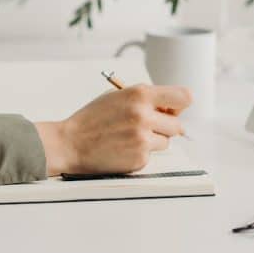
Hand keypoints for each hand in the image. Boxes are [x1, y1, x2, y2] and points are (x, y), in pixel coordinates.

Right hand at [35, 84, 191, 175]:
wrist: (70, 143)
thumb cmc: (92, 119)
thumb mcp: (118, 96)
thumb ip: (145, 98)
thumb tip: (171, 109)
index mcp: (140, 94)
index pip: (183, 97)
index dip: (180, 105)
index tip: (172, 109)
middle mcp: (144, 115)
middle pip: (178, 124)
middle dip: (165, 126)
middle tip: (147, 126)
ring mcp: (143, 138)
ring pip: (166, 141)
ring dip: (154, 140)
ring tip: (129, 137)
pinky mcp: (140, 158)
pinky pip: (152, 155)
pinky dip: (141, 153)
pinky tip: (123, 148)